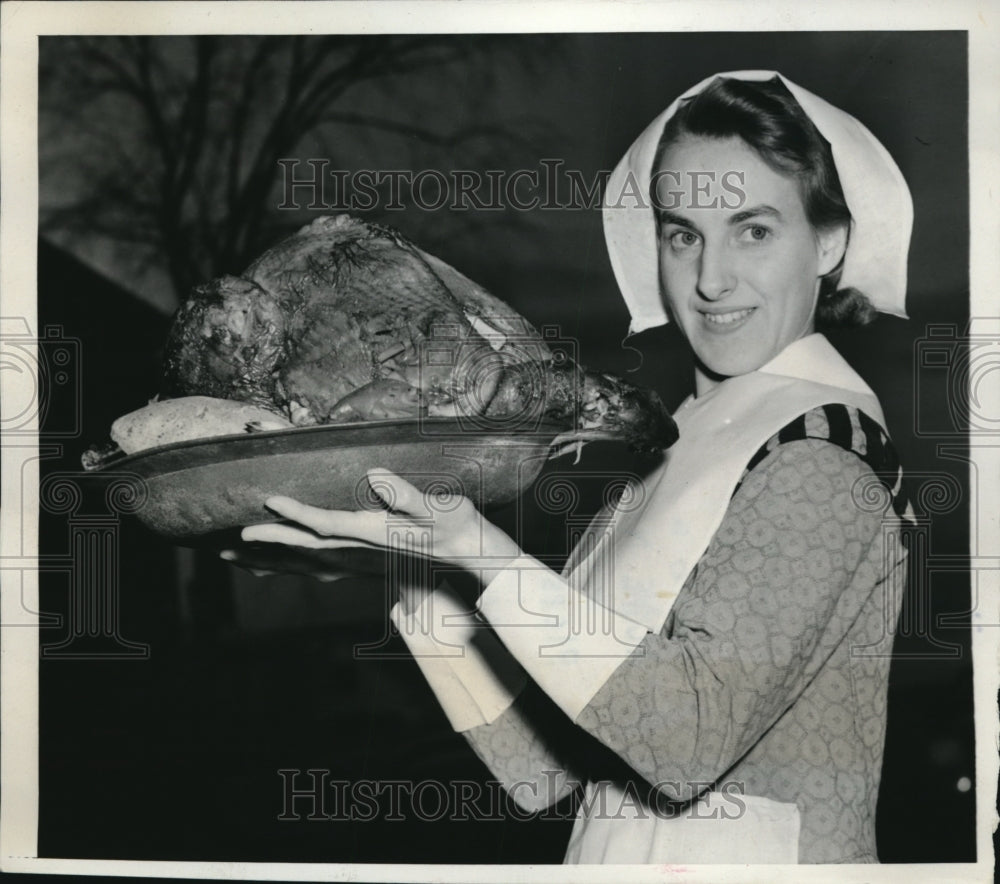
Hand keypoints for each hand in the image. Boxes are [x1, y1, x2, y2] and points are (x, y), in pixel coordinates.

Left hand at [240, 468, 522, 586]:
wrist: (469, 551)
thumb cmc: (456, 525)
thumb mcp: (439, 506)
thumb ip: (407, 494)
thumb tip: (376, 475)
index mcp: (375, 532)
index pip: (329, 523)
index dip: (298, 513)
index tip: (271, 500)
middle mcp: (362, 546)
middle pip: (308, 544)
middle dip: (272, 538)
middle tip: (237, 536)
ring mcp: (362, 554)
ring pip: (309, 557)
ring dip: (274, 557)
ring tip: (240, 556)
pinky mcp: (365, 555)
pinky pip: (320, 563)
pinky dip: (292, 564)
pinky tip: (277, 565)